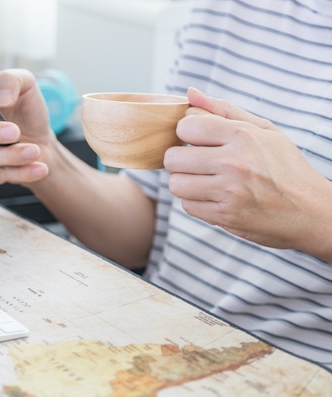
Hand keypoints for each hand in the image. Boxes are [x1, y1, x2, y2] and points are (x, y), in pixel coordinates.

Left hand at [164, 88, 331, 256]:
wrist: (310, 210)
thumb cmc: (284, 166)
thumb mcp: (263, 130)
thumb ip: (223, 110)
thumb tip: (190, 93)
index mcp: (242, 136)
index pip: (185, 126)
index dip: (187, 133)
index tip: (198, 140)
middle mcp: (234, 163)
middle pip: (173, 158)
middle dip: (181, 159)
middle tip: (197, 162)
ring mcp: (228, 192)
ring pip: (176, 184)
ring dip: (185, 182)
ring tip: (204, 180)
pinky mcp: (225, 216)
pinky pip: (187, 206)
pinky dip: (196, 201)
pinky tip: (213, 196)